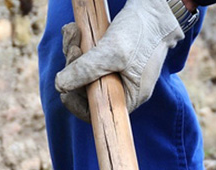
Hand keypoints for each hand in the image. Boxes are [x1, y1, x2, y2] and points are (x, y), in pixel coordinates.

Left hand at [54, 0, 184, 121]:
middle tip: (73, 48)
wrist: (155, 8)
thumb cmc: (140, 33)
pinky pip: (87, 56)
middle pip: (86, 89)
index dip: (76, 103)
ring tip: (74, 32)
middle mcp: (122, 87)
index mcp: (129, 96)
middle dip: (73, 68)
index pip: (97, 112)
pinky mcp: (110, 55)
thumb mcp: (112, 52)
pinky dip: (78, 43)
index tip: (63, 89)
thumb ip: (85, 70)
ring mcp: (116, 71)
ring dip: (73, 51)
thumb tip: (59, 86)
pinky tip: (74, 29)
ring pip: (83, 70)